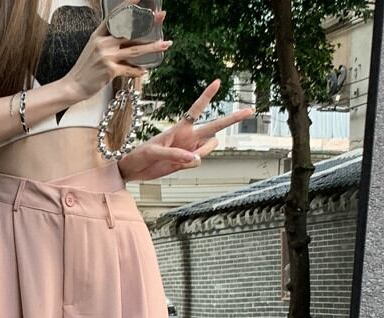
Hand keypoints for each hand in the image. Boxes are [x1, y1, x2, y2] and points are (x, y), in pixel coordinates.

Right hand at [62, 8, 170, 103]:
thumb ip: (109, 42)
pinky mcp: (110, 70)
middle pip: (130, 30)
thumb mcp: (94, 48)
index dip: (129, 5)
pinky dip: (138, 71)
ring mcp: (107, 56)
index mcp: (99, 34)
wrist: (74, 85)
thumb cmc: (85, 68)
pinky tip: (144, 70)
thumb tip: (127, 41)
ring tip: (165, 44)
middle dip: (148, 23)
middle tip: (161, 16)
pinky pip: (129, 69)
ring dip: (152, 47)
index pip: (116, 15)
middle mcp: (104, 42)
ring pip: (135, 50)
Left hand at [117, 80, 254, 182]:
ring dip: (203, 152)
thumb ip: (175, 154)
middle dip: (233, 118)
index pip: (197, 108)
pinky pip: (199, 161)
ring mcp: (190, 149)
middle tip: (250, 110)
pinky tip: (179, 164)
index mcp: (180, 128)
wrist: (133, 170)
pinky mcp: (187, 162)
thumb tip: (195, 159)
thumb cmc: (140, 155)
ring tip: (183, 158)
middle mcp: (189, 136)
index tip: (218, 81)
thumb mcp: (154, 152)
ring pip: (210, 147)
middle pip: (215, 125)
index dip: (207, 95)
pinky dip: (193, 164)